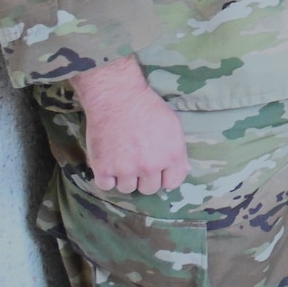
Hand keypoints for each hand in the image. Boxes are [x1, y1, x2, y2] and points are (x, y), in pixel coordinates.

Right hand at [73, 57, 188, 194]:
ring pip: (127, 188)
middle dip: (144, 178)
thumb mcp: (173, 125)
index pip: (173, 183)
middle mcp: (151, 166)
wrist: (117, 98)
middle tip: (137, 163)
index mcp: (172, 155)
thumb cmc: (148, 107)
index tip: (158, 172)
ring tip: (121, 160)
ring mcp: (126, 169)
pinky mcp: (103, 169)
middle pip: (149, 189)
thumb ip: (178, 151)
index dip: (165, 178)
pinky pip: (106, 186)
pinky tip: (108, 163)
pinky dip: (106, 177)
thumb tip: (184, 171)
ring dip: (124, 178)